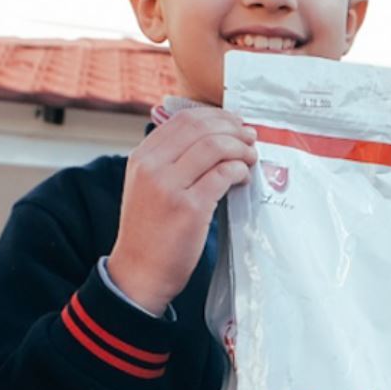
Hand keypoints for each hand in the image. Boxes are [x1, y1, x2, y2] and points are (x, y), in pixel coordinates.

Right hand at [107, 108, 255, 313]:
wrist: (140, 273)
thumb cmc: (151, 230)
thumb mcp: (147, 186)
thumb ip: (170, 161)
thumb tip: (212, 136)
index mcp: (142, 158)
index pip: (183, 119)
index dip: (216, 116)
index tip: (234, 123)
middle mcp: (152, 167)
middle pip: (201, 128)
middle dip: (233, 128)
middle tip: (250, 138)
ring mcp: (169, 186)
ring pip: (215, 146)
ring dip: (241, 148)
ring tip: (250, 158)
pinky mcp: (189, 208)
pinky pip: (223, 175)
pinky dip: (240, 171)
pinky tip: (243, 178)